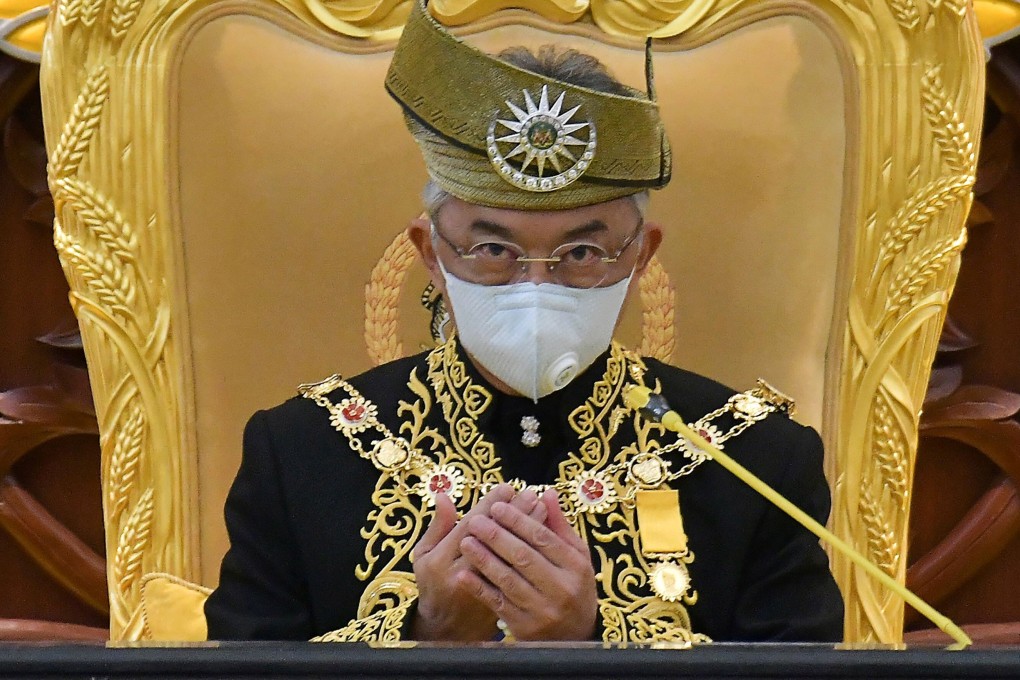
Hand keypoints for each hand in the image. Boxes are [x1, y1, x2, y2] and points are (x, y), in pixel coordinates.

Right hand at [410, 484, 546, 640]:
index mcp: (441, 561)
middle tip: (531, 493)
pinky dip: (532, 552)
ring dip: (527, 531)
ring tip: (542, 507)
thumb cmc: (433, 583)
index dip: (489, 506)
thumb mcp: (424, 555)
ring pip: (509, 557)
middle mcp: (461, 576)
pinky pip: (519, 572)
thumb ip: (437, 526)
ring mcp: (482, 591)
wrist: (445, 629)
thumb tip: (444, 495)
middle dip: (514, 515)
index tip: (506, 488)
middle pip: (493, 541)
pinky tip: (542, 536)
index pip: (469, 527)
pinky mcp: (498, 602)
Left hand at [459, 488, 597, 640]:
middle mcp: (561, 589)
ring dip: (484, 559)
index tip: (498, 506)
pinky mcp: (525, 627)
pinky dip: (480, 589)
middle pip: (524, 557)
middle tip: (475, 520)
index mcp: (576, 567)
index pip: (544, 538)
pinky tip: (464, 575)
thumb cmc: (575, 588)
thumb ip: (561, 527)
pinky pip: (498, 604)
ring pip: (509, 580)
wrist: (576, 637)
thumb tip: (546, 493)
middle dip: (496, 536)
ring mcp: (543, 610)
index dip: (519, 520)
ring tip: (466, 541)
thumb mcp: (577, 557)